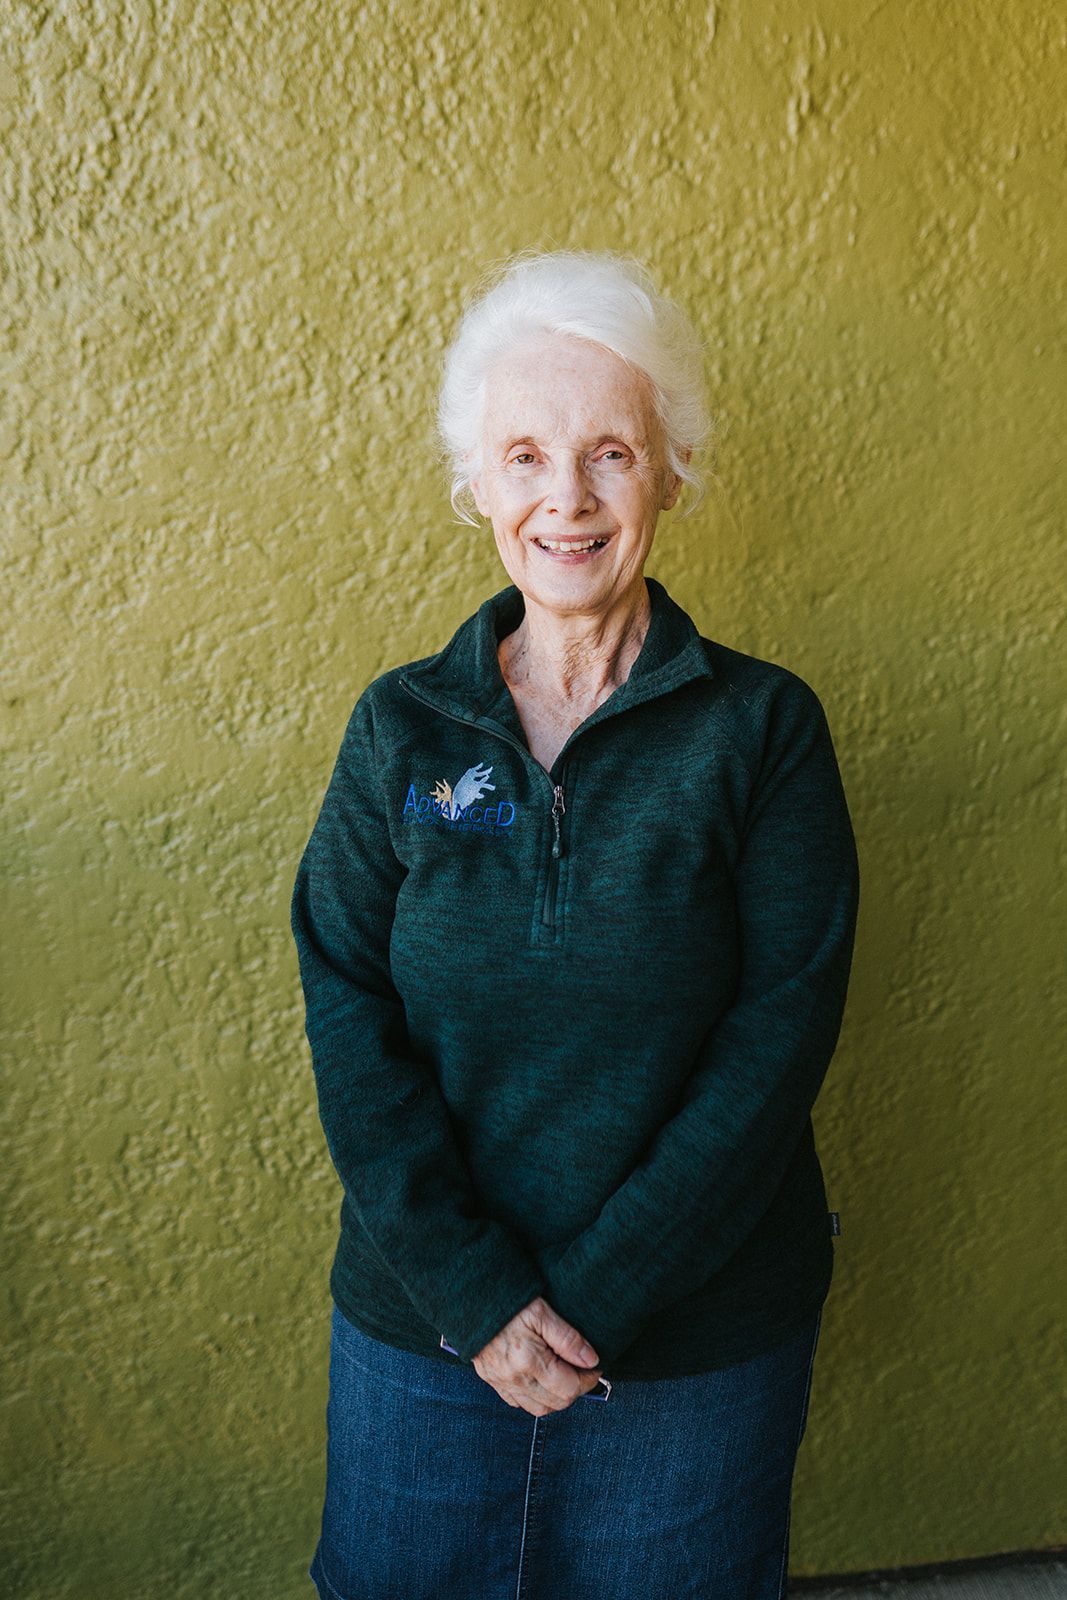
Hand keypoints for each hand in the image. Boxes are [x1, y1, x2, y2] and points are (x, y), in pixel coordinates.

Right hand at [472, 1295, 602, 1415]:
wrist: (471, 1298)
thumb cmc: (507, 1301)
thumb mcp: (541, 1311)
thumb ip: (568, 1338)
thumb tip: (591, 1360)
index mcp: (528, 1360)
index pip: (569, 1388)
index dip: (588, 1379)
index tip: (594, 1366)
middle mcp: (513, 1378)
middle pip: (557, 1403)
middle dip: (575, 1388)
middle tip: (582, 1368)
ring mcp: (500, 1382)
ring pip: (539, 1409)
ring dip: (556, 1397)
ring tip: (563, 1372)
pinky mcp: (491, 1380)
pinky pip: (519, 1402)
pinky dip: (535, 1397)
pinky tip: (541, 1377)